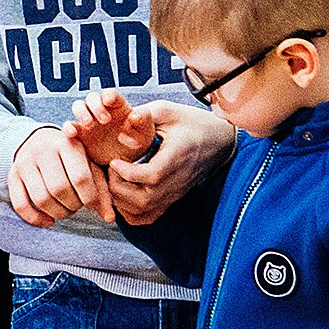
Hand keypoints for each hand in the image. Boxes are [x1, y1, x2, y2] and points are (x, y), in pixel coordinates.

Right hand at [9, 125, 110, 226]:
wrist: (39, 140)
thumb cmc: (71, 157)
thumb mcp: (89, 165)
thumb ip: (101, 190)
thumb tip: (109, 218)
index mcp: (67, 144)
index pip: (80, 178)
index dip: (89, 198)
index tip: (92, 205)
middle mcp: (43, 150)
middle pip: (59, 189)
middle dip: (72, 206)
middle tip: (77, 206)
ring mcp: (24, 163)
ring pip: (41, 199)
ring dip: (57, 213)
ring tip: (65, 211)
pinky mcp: (12, 175)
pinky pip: (20, 204)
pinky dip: (35, 219)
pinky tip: (49, 222)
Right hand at [66, 89, 156, 167]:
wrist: (126, 160)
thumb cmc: (137, 141)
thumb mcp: (145, 132)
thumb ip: (143, 120)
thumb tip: (135, 115)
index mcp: (117, 105)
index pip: (110, 94)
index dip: (108, 95)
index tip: (110, 101)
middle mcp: (100, 109)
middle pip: (92, 97)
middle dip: (96, 106)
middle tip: (104, 120)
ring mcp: (88, 120)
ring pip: (78, 106)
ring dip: (81, 112)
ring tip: (89, 125)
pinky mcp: (79, 134)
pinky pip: (69, 126)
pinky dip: (68, 128)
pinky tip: (72, 134)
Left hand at [106, 101, 235, 224]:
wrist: (219, 141)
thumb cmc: (191, 123)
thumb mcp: (167, 110)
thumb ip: (143, 115)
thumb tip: (120, 128)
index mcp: (178, 156)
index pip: (153, 175)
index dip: (128, 172)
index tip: (114, 160)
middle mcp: (177, 181)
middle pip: (144, 200)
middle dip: (117, 188)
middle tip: (109, 169)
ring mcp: (174, 194)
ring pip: (142, 212)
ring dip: (119, 200)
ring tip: (113, 179)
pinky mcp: (170, 200)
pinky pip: (146, 218)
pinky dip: (127, 211)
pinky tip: (121, 192)